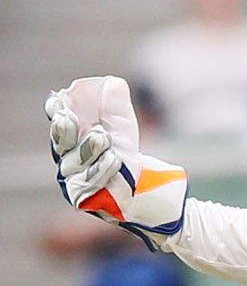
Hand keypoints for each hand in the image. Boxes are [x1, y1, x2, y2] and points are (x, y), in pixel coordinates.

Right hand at [46, 77, 187, 250]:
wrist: (151, 196)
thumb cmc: (130, 160)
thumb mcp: (124, 130)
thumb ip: (116, 107)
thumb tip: (113, 84)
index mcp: (71, 143)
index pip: (60, 126)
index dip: (57, 113)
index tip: (59, 102)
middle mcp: (68, 163)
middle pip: (62, 145)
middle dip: (65, 131)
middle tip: (69, 117)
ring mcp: (75, 183)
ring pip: (77, 165)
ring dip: (90, 149)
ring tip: (102, 136)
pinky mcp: (88, 201)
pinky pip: (91, 185)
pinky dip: (102, 169)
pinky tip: (114, 158)